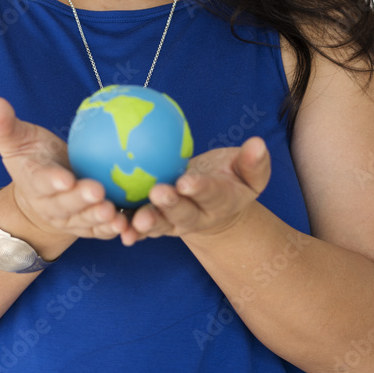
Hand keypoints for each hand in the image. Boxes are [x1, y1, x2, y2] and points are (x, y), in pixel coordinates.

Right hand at [0, 96, 132, 240]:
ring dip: (99, 218)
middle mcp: (51, 206)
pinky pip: (100, 230)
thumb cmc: (32, 159)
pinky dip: (113, 229)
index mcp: (34, 183)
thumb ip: (4, 124)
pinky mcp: (87, 226)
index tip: (65, 178)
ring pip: (84, 221)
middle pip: (65, 205)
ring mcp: (69, 219)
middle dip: (80, 200)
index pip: (41, 182)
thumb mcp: (16, 140)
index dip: (53, 181)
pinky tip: (128, 223)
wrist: (40, 195)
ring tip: (113, 211)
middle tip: (97, 192)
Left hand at [119, 136, 270, 246]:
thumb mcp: (249, 172)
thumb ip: (253, 162)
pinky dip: (130, 229)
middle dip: (171, 206)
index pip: (211, 194)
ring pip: (161, 224)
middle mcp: (197, 217)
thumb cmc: (232, 178)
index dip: (200, 189)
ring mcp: (175, 223)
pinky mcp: (157, 224)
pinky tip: (115, 226)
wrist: (215, 206)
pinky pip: (142, 227)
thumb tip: (258, 143)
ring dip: (147, 223)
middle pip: (183, 214)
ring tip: (134, 221)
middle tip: (158, 193)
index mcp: (221, 202)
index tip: (188, 181)